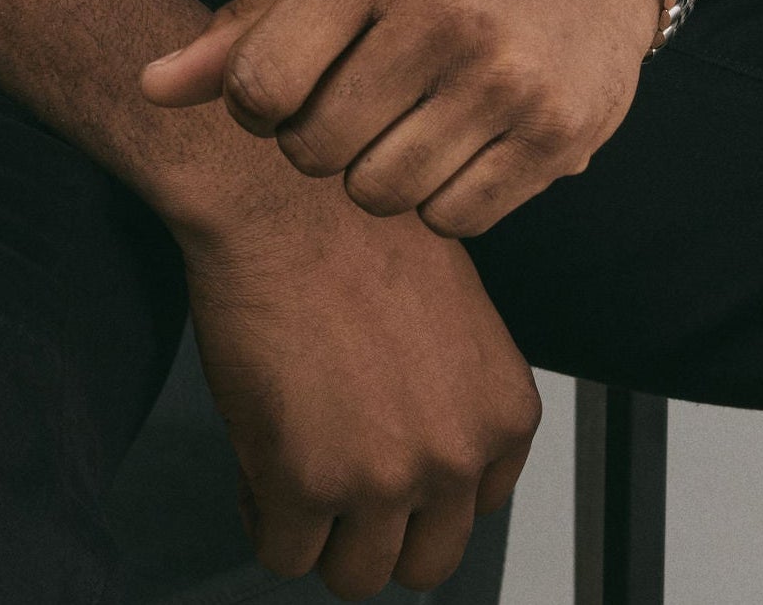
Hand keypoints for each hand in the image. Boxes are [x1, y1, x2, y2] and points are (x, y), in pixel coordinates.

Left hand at [143, 0, 658, 235]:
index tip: (288, 84)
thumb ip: (246, 25)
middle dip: (318, 141)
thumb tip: (150, 89)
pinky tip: (461, 141)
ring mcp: (506, 80)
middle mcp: (444, 16)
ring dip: (380, 173)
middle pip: (316, 152)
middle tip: (356, 100)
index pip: (259, 86)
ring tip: (410, 118)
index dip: (257, 104)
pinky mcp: (556, 136)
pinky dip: (443, 199)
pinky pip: (455, 220)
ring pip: (382, 196)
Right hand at [180, 161, 541, 595]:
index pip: (476, 508)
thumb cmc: (353, 224)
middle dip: (379, 529)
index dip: (422, 489)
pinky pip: (283, 552)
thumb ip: (454, 392)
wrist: (280, 195)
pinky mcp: (304, 485)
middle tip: (339, 481)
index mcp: (504, 411)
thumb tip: (426, 441)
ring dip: (321, 531)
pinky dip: (264, 516)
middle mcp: (457, 455)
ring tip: (294, 462)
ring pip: (354, 574)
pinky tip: (258, 458)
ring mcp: (382, 479)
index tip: (387, 462)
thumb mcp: (451, 312)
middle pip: (425, 562)